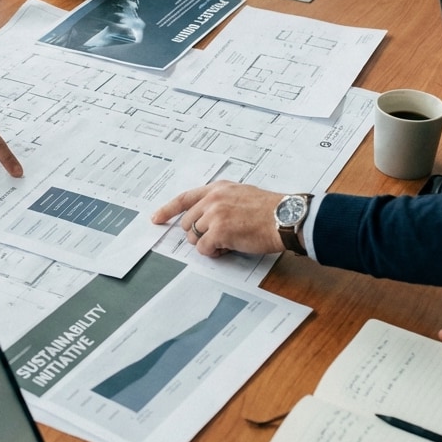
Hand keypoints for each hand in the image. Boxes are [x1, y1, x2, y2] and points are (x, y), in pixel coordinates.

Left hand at [151, 180, 285, 256]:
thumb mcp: (241, 195)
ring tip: (229, 242)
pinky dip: (215, 253)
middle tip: (219, 239)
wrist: (285, 217)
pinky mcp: (218, 231)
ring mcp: (214, 214)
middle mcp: (212, 199)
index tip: (156, 218)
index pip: (185, 198)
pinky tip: (230, 248)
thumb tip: (207, 221)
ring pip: (194, 238)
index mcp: (217, 188)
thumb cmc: (270, 210)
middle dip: (198, 235)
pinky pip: (204, 249)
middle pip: (187, 224)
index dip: (168, 210)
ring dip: (208, 244)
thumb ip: (221, 202)